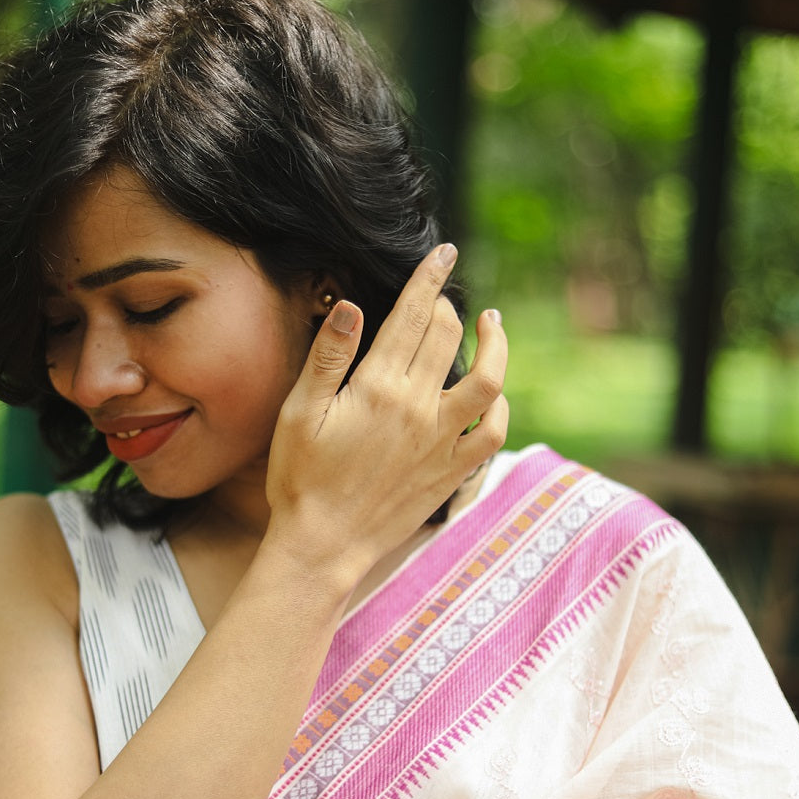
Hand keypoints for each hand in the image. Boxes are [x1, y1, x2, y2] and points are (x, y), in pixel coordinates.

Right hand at [265, 245, 507, 586]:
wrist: (323, 545)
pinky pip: (492, 433)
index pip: (413, 316)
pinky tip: (493, 394)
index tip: (443, 253)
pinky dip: (499, 407)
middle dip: (449, 305)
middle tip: (442, 294)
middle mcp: (418, 409)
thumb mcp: (299, 412)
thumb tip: (353, 307)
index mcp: (378, 388)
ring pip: (488, 381)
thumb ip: (328, 357)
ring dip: (497, 346)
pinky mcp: (452, 471)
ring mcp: (441, 442)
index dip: (429, 278)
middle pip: (448, 337)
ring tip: (494, 323)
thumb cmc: (300, 479)